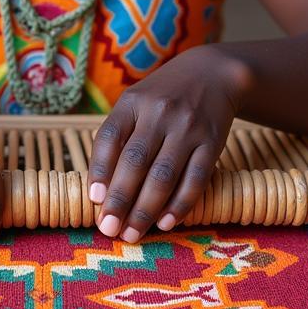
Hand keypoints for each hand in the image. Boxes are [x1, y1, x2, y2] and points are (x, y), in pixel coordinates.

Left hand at [87, 45, 247, 241]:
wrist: (213, 74)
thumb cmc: (163, 97)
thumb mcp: (136, 102)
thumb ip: (118, 136)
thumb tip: (100, 188)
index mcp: (133, 101)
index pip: (110, 137)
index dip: (99, 169)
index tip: (94, 200)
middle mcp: (159, 112)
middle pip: (135, 161)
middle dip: (120, 200)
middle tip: (109, 229)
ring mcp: (187, 127)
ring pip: (163, 175)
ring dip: (146, 210)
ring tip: (132, 234)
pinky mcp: (212, 142)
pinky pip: (195, 179)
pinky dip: (179, 204)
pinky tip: (166, 222)